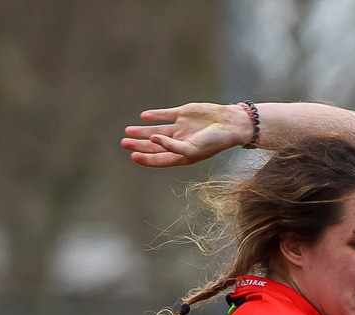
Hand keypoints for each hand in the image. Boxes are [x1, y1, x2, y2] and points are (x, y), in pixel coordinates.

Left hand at [122, 104, 247, 166]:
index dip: (145, 159)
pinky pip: (165, 115)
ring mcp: (181, 128)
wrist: (230, 124)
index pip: (159, 159)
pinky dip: (154, 116)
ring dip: (142, 131)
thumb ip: (172, 146)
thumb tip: (152, 139)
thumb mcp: (192, 149)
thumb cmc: (214, 141)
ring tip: (127, 131)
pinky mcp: (183, 114)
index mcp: (183, 156)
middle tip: (124, 143)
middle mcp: (179, 142)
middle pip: (154, 146)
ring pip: (156, 130)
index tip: (132, 156)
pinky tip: (144, 117)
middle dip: (139, 145)